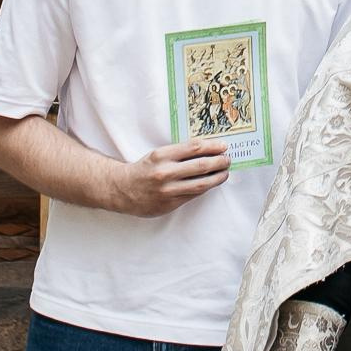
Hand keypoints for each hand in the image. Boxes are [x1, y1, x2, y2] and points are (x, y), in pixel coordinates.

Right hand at [110, 138, 231, 214]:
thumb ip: (179, 153)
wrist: (122, 189)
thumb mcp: (158, 154)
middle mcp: (165, 172)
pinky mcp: (170, 204)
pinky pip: (193, 195)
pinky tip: (211, 183)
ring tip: (225, 172)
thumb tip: (207, 150)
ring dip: (217, 178)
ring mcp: (168, 190)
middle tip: (227, 159)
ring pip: (201, 184)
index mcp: (162, 155)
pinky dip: (205, 188)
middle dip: (219, 162)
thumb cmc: (143, 169)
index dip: (212, 146)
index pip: (194, 148)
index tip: (223, 146)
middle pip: (201, 165)